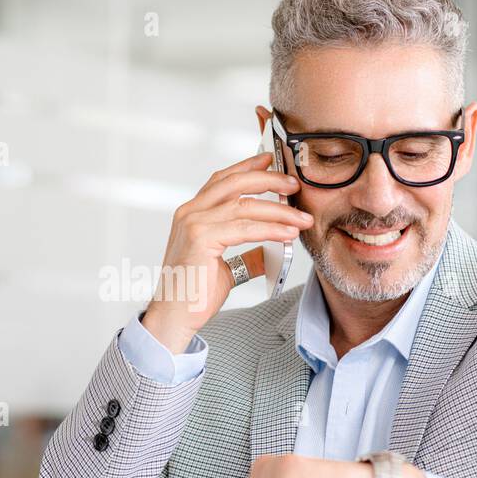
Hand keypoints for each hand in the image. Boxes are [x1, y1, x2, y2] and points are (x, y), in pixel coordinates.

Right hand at [141, 154, 312, 353]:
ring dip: (279, 210)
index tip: (271, 160)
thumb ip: (246, 253)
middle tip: (294, 184)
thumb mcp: (225, 267)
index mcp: (192, 214)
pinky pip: (245, 228)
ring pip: (245, 205)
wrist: (174, 317)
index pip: (222, 179)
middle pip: (235, 183)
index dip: (247, 167)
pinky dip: (271, 229)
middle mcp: (190, 213)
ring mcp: (194, 223)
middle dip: (268, 179)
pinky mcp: (201, 238)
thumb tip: (271, 249)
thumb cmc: (194, 294)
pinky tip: (288, 233)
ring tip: (302, 217)